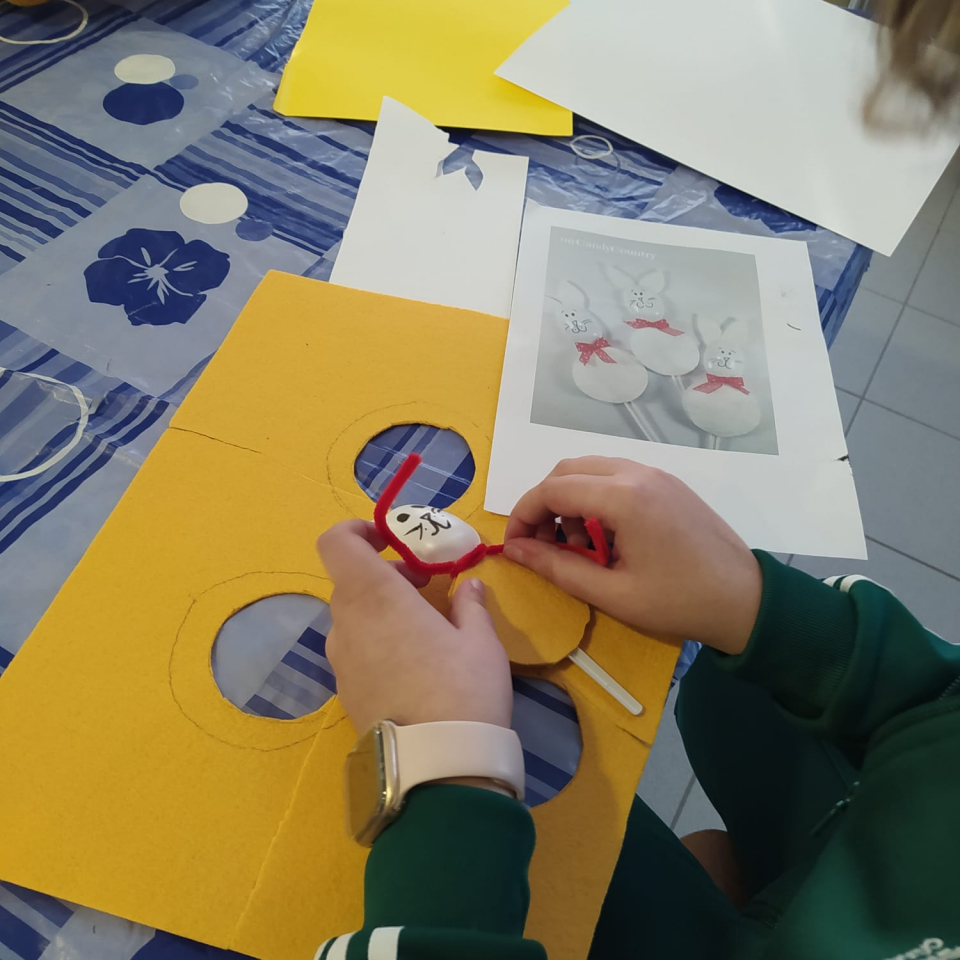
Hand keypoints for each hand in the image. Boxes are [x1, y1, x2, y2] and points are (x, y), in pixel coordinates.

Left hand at [317, 520, 512, 733]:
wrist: (437, 767)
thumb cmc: (463, 689)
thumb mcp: (481, 642)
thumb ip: (470, 605)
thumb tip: (469, 586)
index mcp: (374, 595)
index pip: (337, 542)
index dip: (358, 531)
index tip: (393, 540)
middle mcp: (347, 622)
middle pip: (351, 579)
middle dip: (385, 574)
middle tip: (425, 586)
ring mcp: (340, 660)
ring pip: (352, 616)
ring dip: (381, 609)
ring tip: (425, 629)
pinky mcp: (344, 691)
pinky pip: (355, 649)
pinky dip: (376, 641)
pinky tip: (413, 666)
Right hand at [502, 457, 761, 654]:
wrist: (745, 600)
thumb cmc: (678, 602)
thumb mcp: (611, 593)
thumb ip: (557, 567)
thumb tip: (514, 550)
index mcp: (623, 497)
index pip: (551, 490)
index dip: (522, 515)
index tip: (514, 547)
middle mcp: (636, 473)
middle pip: (567, 470)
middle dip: (544, 504)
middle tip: (542, 545)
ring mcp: (655, 474)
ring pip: (590, 469)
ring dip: (570, 500)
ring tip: (578, 546)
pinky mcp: (667, 483)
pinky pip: (616, 476)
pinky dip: (596, 498)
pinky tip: (605, 537)